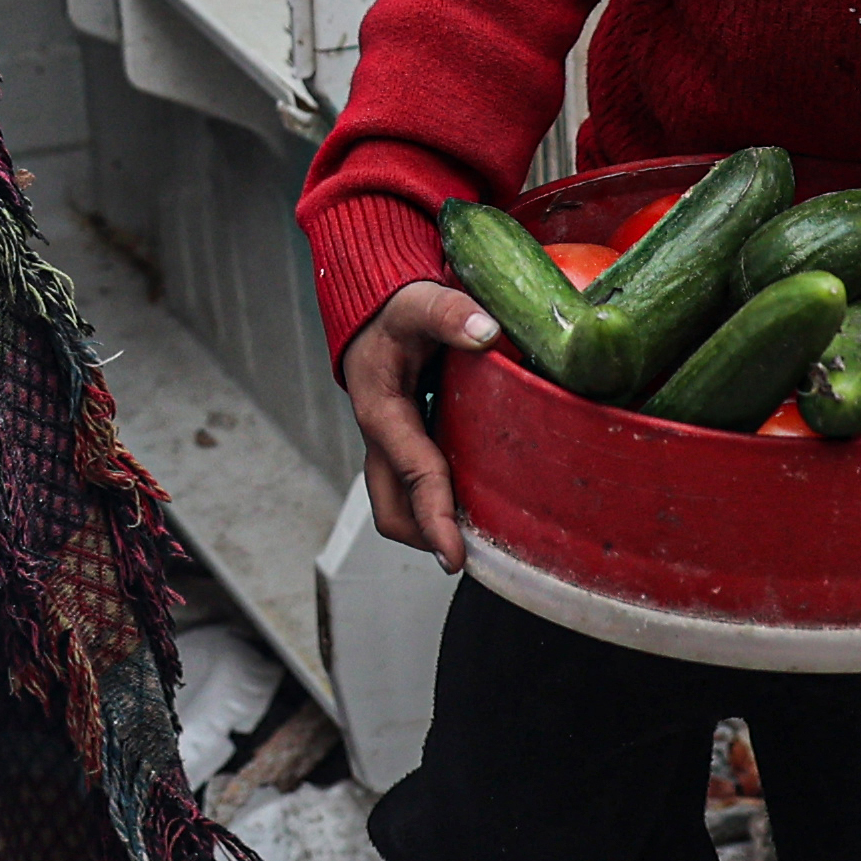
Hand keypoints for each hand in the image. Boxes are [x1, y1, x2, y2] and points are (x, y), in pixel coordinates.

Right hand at [337, 278, 489, 570]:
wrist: (373, 308)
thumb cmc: (394, 309)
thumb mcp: (418, 303)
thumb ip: (450, 314)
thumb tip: (486, 332)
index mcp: (382, 412)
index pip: (412, 474)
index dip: (434, 519)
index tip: (455, 557)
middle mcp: (382, 438)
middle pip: (392, 510)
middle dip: (428, 536)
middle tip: (474, 553)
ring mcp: (392, 445)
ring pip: (401, 504)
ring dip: (432, 523)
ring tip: (481, 533)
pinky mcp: (406, 443)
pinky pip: (416, 485)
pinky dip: (440, 500)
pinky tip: (480, 496)